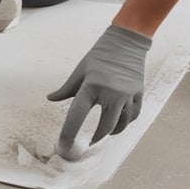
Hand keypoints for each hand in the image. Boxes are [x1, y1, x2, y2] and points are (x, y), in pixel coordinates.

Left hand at [47, 25, 151, 159]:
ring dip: (112, 132)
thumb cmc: (99, 55)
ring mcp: (127, 93)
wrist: (126, 40)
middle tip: (89, 142)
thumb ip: (66, 88)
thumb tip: (50, 98)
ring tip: (104, 132)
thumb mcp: (80, 70)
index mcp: (92, 85)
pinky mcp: (138, 92)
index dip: (69, 133)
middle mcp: (111, 91)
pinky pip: (133, 115)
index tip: (63, 148)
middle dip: (96, 138)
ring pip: (121, 123)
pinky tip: (119, 122)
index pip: (77, 114)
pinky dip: (126, 122)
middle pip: (105, 126)